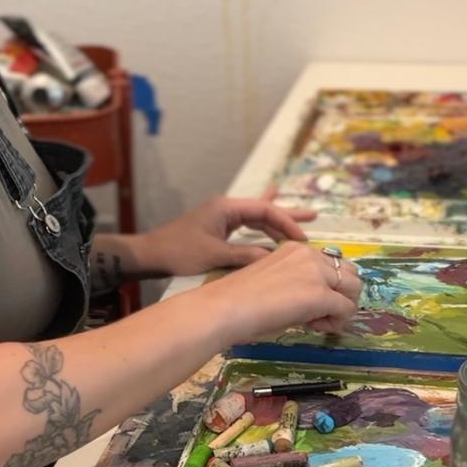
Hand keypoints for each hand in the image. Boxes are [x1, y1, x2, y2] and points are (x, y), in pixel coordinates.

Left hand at [138, 196, 316, 277]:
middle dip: (288, 215)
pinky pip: (247, 225)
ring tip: (303, 222)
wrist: (150, 255)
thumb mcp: (215, 256)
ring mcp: (222, 217)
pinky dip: (262, 227)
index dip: (286, 223)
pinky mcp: (218, 228)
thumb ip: (247, 256)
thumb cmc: (179, 252)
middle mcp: (226, 208)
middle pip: (264, 210)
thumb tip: (276, 259)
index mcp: (226, 207)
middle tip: (315, 217)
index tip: (303, 238)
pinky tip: (271, 224)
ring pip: (257, 218)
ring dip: (278, 223)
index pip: (265, 210)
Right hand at [204, 239, 361, 349]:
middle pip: (350, 272)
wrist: (224, 308)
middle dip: (342, 295)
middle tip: (319, 314)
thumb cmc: (238, 300)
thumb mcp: (273, 281)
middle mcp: (309, 254)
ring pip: (354, 288)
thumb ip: (296, 283)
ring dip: (342, 307)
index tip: (308, 304)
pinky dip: (338, 322)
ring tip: (319, 322)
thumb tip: (316, 304)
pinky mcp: (320, 294)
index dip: (327, 286)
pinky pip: (346, 309)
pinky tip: (316, 328)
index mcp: (295, 249)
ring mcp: (316, 273)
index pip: (332, 263)